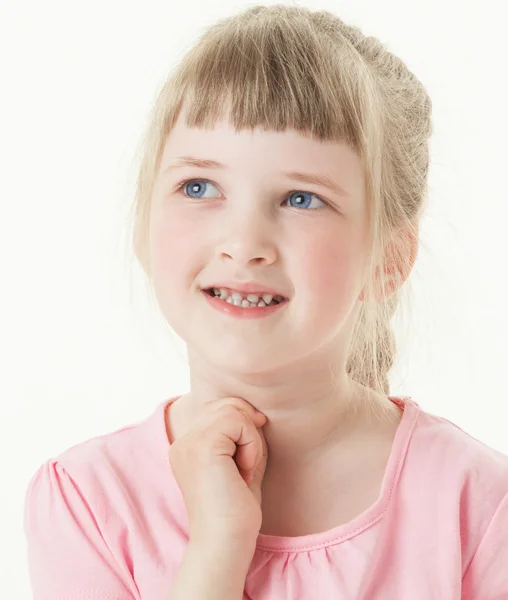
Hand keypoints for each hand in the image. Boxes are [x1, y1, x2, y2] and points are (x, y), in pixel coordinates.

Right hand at [168, 396, 268, 544]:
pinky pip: (238, 421)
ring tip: (243, 470)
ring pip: (234, 410)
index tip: (245, 463)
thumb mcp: (241, 462)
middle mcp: (183, 441)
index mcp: (187, 446)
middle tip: (245, 467)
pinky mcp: (202, 445)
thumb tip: (255, 412)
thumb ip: (242, 435)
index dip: (244, 429)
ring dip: (251, 440)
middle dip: (248, 431)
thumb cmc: (237, 511)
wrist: (226, 543)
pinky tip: (244, 471)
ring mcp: (189, 442)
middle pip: (228, 404)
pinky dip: (251, 444)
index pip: (221, 410)